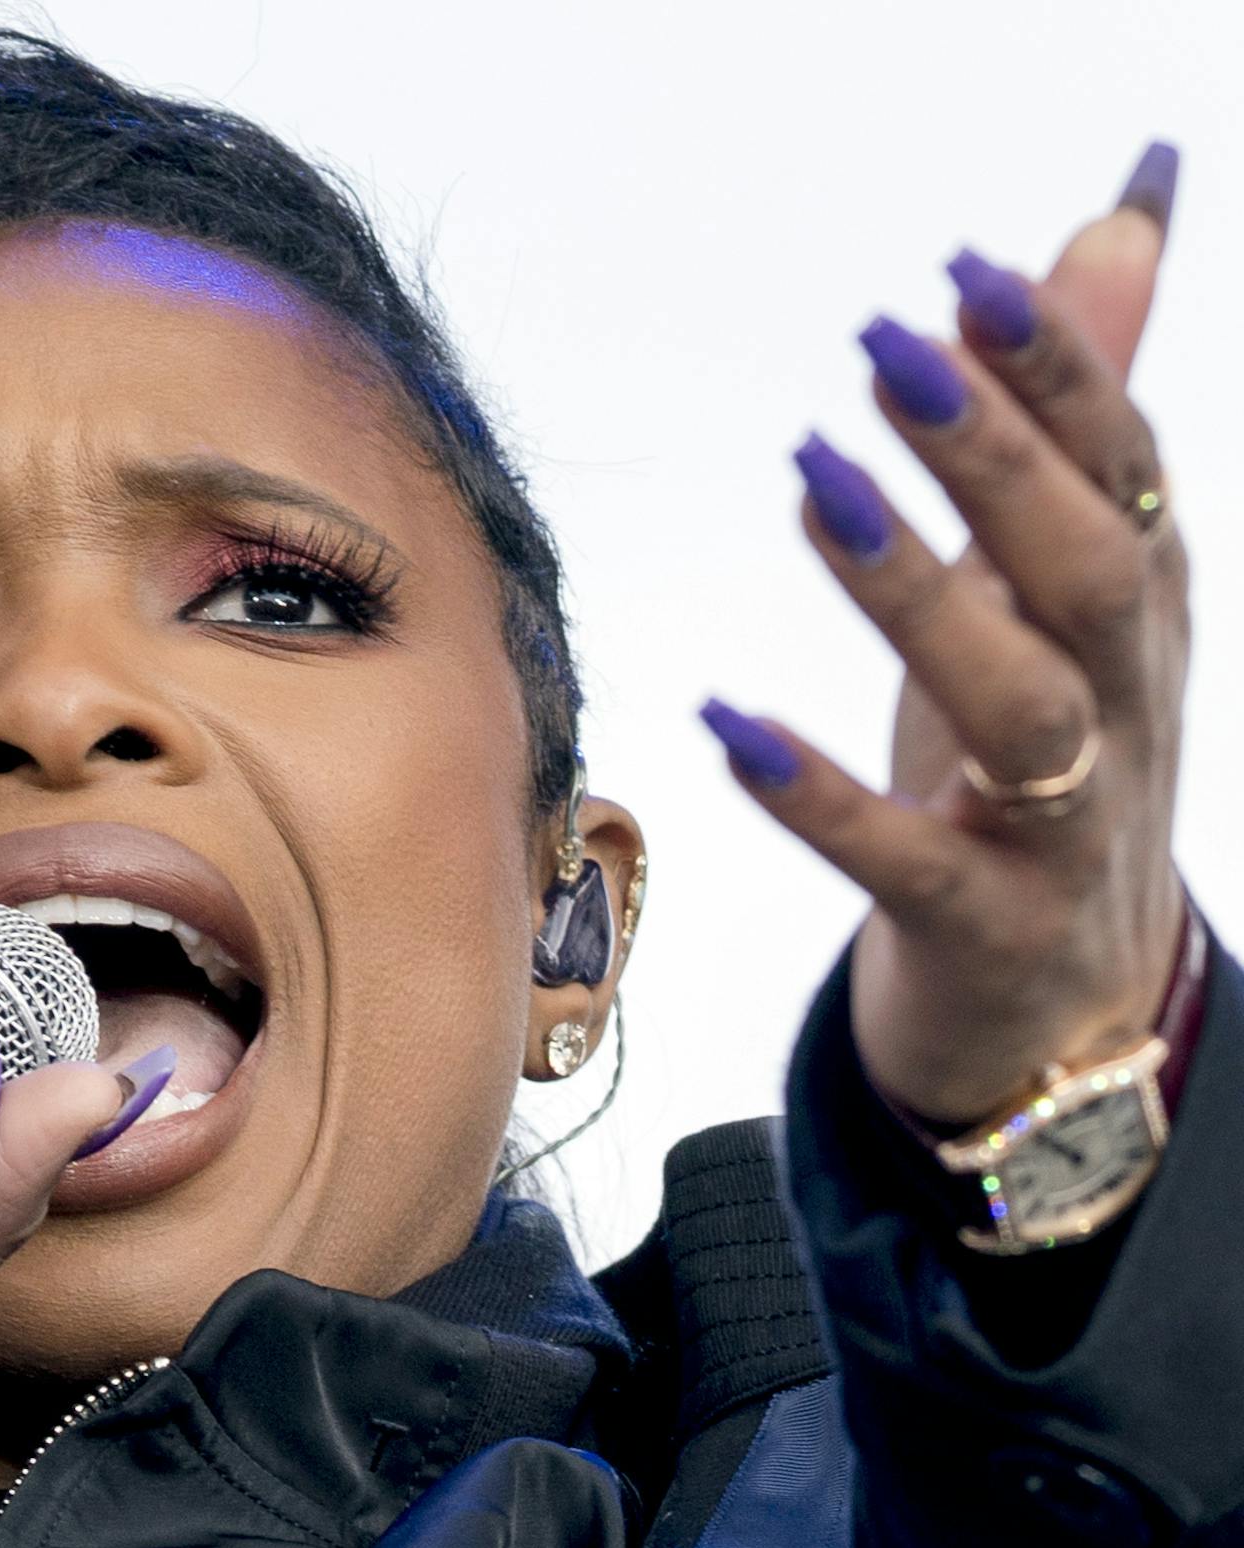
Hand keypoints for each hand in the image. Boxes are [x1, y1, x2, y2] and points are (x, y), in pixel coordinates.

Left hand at [702, 146, 1189, 1125]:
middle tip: (886, 354)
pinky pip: (907, 866)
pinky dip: (820, 800)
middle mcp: (1124, 709)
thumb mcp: (1057, 591)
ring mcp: (1066, 830)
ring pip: (1019, 707)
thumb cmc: (1043, 767)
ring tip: (815, 485)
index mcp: (1139, 615)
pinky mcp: (987, 929)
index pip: (1120, 473)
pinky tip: (727, 724)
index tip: (965, 277)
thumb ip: (1068, 421)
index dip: (1060, 373)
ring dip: (920, 593)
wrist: (1063, 1009)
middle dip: (998, 458)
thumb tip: (1106, 221)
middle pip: (1088, 571)